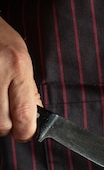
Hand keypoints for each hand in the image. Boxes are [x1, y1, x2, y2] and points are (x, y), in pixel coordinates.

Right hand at [0, 17, 40, 140]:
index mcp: (17, 67)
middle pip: (2, 125)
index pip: (25, 116)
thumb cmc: (0, 38)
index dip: (26, 132)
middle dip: (6, 127)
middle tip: (7, 115)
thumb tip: (35, 120)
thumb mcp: (22, 59)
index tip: (25, 132)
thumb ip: (29, 91)